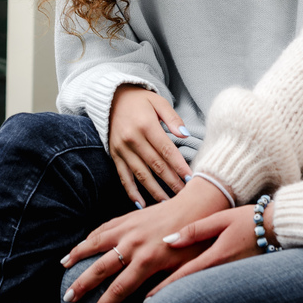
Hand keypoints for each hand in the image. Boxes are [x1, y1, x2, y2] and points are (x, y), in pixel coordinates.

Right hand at [62, 177, 228, 302]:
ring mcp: (129, 228)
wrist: (197, 207)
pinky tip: (81, 245)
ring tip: (63, 266)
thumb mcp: (184, 268)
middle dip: (83, 284)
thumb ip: (164, 285)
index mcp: (148, 259)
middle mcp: (134, 244)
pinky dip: (90, 237)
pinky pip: (104, 227)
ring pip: (96, 242)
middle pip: (101, 268)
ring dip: (77, 255)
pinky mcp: (129, 217)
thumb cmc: (194, 242)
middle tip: (68, 297)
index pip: (119, 288)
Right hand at [108, 85, 192, 205]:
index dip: (179, 166)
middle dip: (172, 182)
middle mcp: (133, 139)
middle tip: (185, 196)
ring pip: (141, 174)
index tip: (191, 179)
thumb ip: (173, 118)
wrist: (112, 98)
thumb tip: (185, 134)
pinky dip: (132, 192)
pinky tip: (142, 204)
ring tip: (168, 204)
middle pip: (155, 165)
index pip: (166, 150)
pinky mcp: (115, 155)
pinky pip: (124, 176)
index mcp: (146, 125)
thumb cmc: (141, 100)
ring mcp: (122, 149)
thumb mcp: (158, 102)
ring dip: (155, 191)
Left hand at [147, 203, 268, 296]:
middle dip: (172, 293)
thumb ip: (195, 230)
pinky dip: (198, 284)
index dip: (165, 286)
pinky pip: (212, 282)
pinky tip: (190, 285)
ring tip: (165, 295)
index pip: (184, 274)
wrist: (276, 227)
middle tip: (151, 299)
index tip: (149, 296)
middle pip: (191, 284)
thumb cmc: (248, 219)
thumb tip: (170, 240)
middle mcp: (222, 270)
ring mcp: (230, 274)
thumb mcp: (220, 219)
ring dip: (184, 290)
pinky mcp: (235, 274)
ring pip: (201, 285)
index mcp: (215, 256)